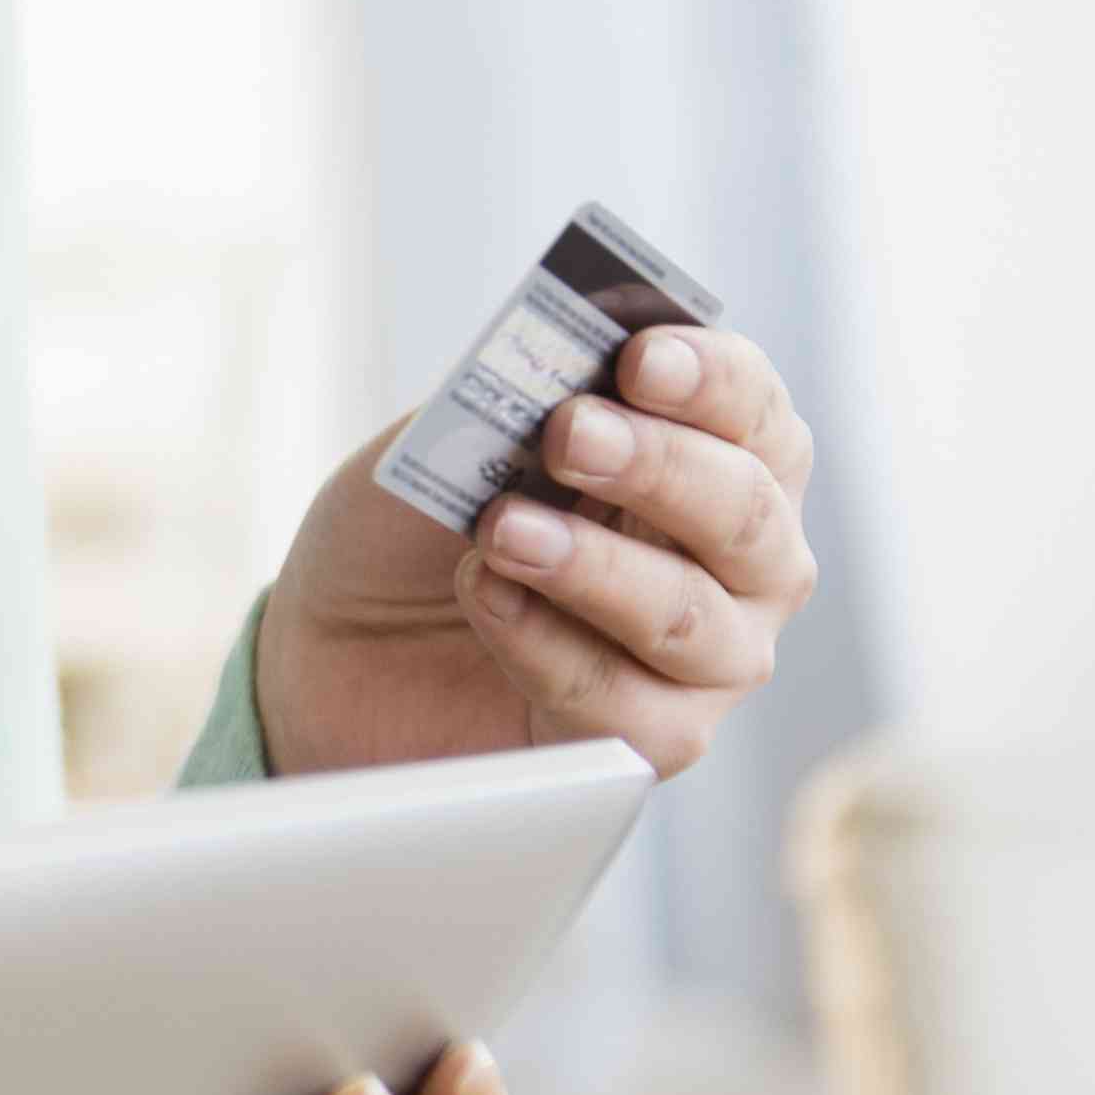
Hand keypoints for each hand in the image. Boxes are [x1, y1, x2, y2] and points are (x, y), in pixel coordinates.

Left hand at [259, 323, 820, 778]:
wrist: (344, 644)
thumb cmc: (420, 528)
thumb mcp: (448, 439)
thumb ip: (509, 401)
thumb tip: (550, 363)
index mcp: (716, 457)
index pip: (751, 408)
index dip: (708, 377)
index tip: (638, 357)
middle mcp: (742, 560)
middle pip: (744, 511)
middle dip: (657, 466)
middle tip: (568, 435)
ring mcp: (712, 656)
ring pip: (689, 616)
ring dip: (594, 565)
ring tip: (502, 529)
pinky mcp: (656, 737)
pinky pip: (625, 703)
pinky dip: (544, 645)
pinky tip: (485, 597)